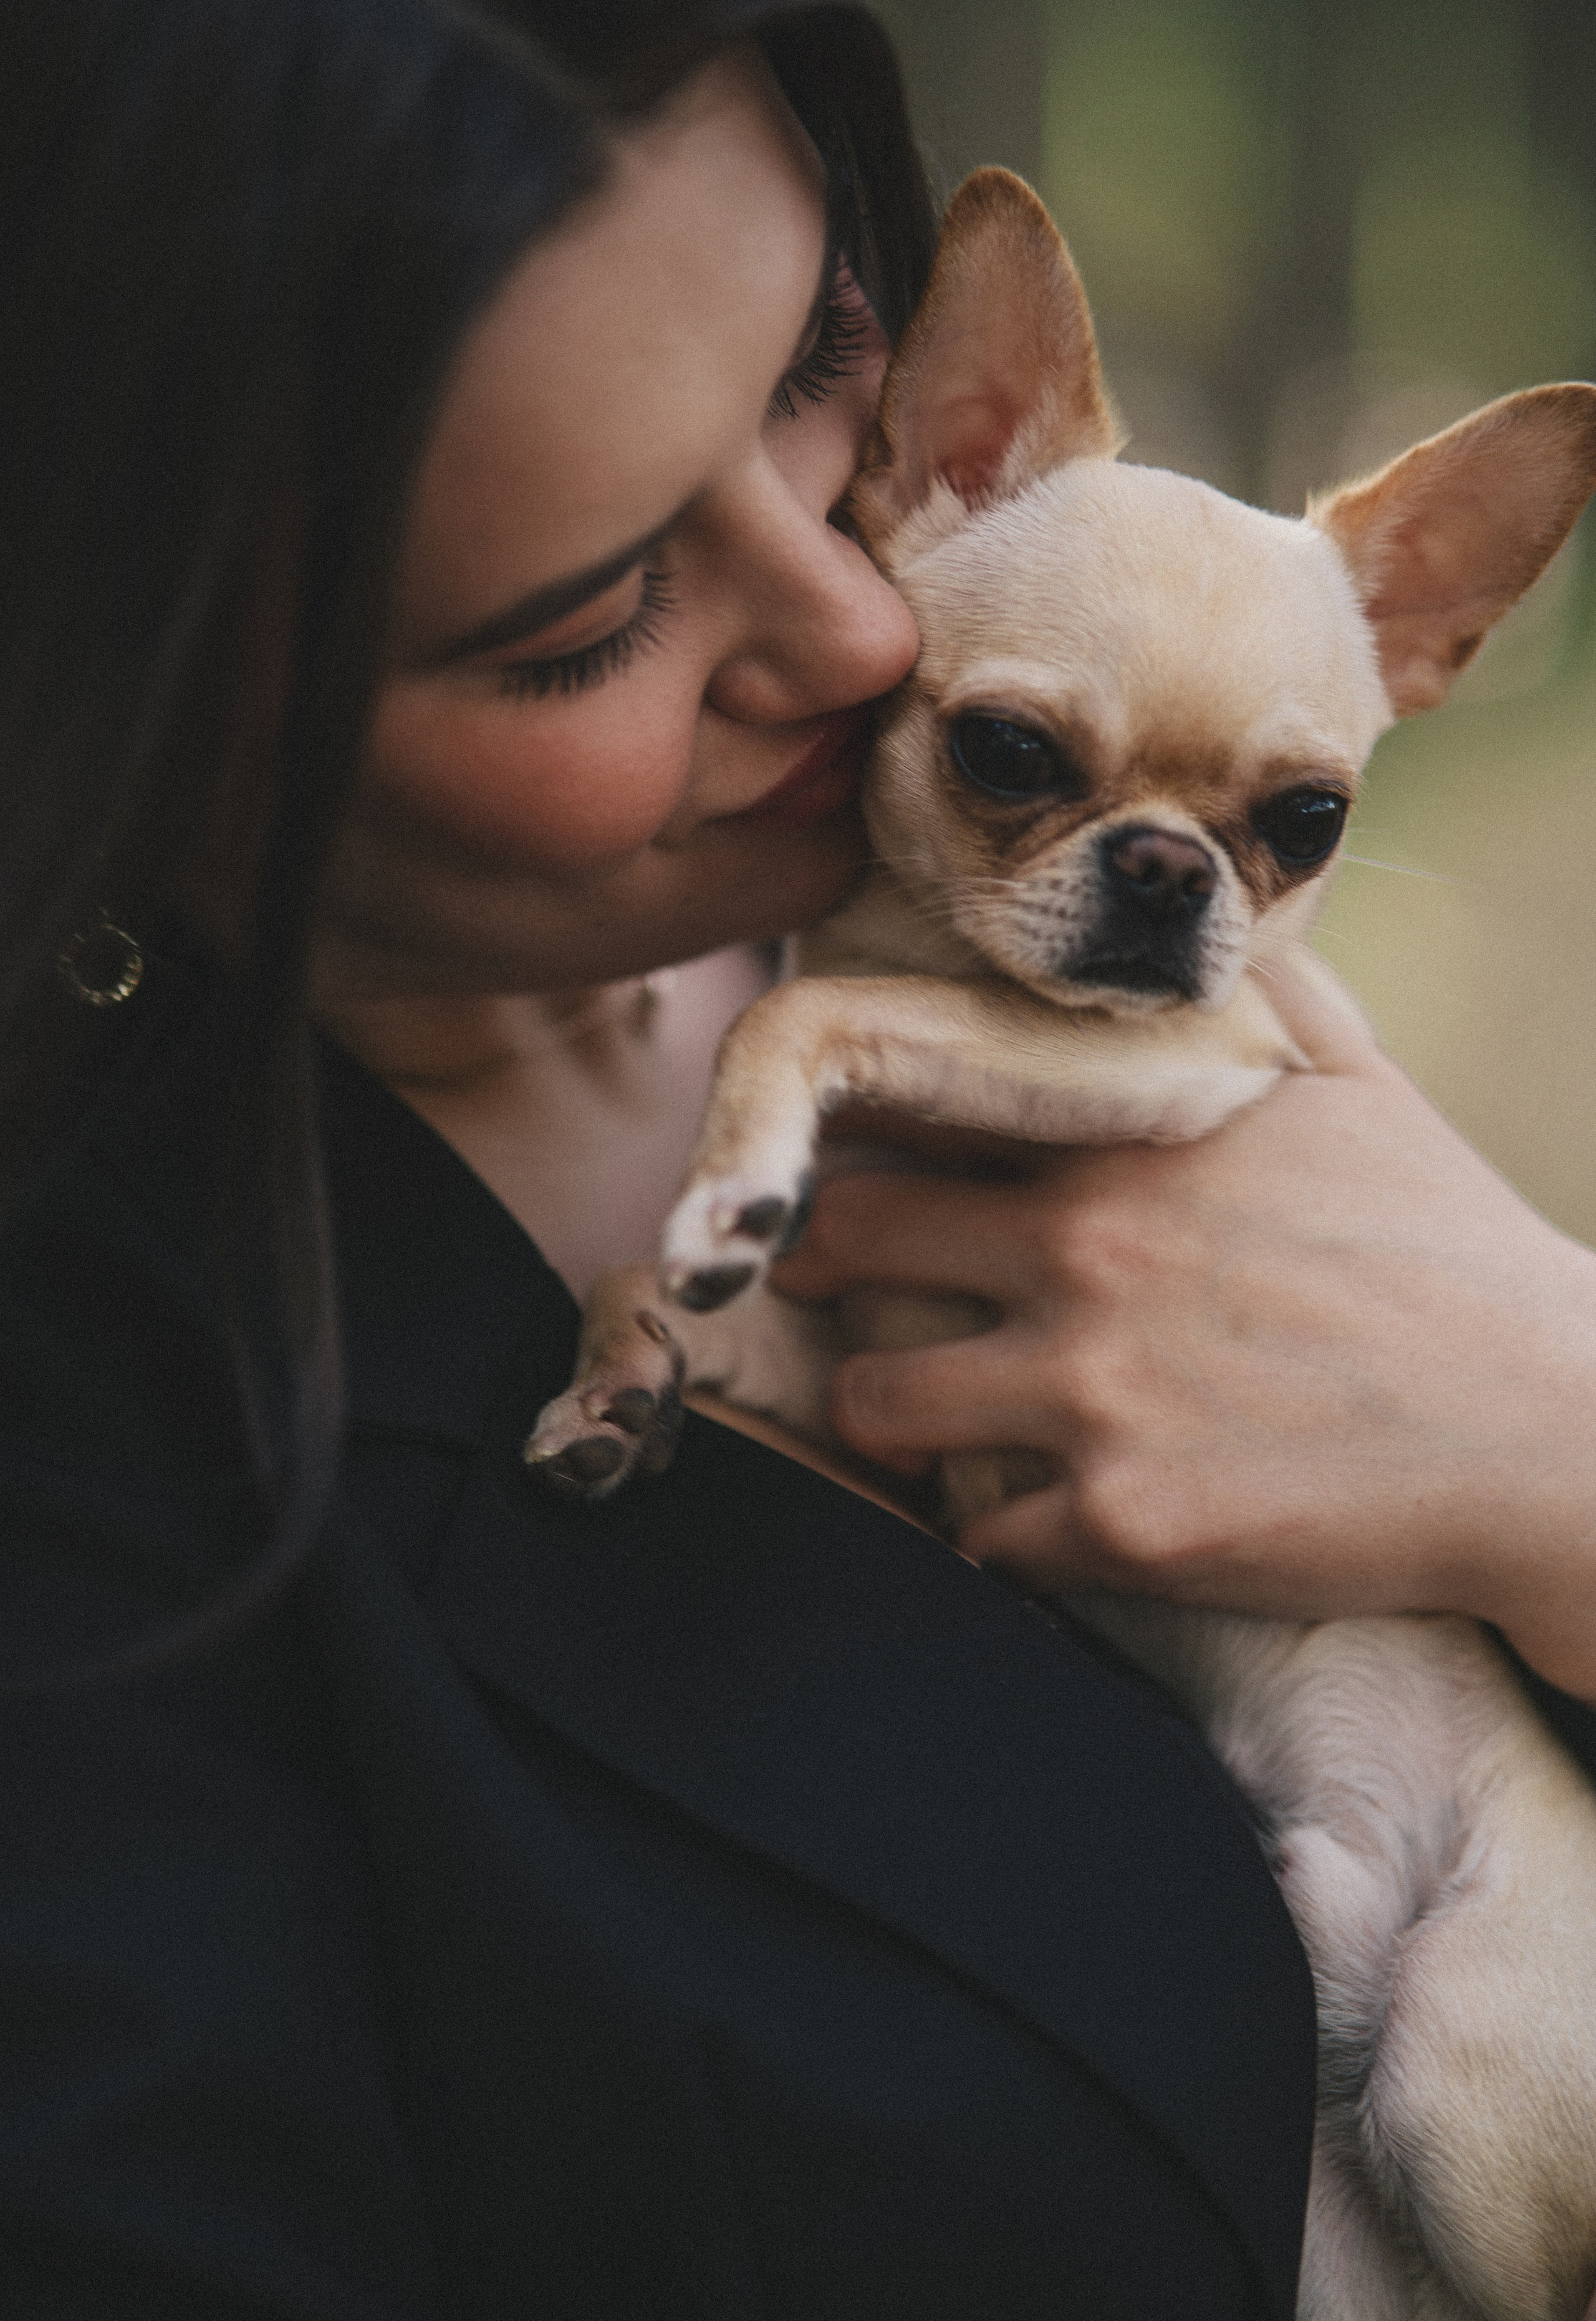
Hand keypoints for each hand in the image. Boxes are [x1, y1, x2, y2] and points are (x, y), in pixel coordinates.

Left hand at [771, 947, 1595, 1700]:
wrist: (1551, 1431)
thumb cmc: (1454, 1252)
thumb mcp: (1361, 1088)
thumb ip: (1265, 997)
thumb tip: (1216, 928)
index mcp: (1118, 1147)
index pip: (905, 1111)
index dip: (853, 1142)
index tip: (840, 1170)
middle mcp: (1080, 1258)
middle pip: (841, 1248)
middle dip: (823, 1274)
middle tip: (841, 1299)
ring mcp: (1091, 1397)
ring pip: (875, 1409)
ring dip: (892, 1418)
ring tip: (937, 1424)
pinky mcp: (1124, 1526)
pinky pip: (978, 1540)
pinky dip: (996, 1533)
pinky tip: (1045, 1515)